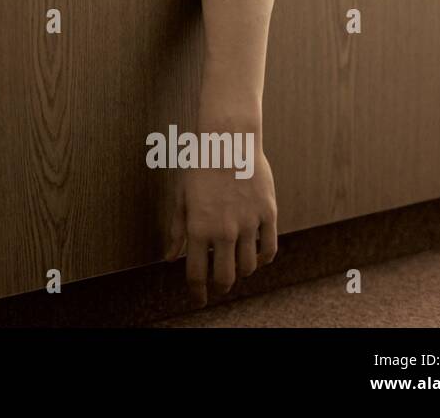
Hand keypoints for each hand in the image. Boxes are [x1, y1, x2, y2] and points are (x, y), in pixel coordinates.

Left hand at [165, 147, 277, 305]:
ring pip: (248, 266)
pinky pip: (269, 248)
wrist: (228, 139)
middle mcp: (224, 230)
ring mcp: (248, 223)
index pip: (196, 274)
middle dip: (220, 288)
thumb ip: (177, 230)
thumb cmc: (199, 167)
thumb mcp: (181, 197)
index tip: (198, 300)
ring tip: (235, 266)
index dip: (197, 292)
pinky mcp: (268, 214)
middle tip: (218, 288)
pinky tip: (256, 256)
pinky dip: (263, 259)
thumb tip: (169, 258)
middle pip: (225, 277)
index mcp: (198, 228)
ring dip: (241, 272)